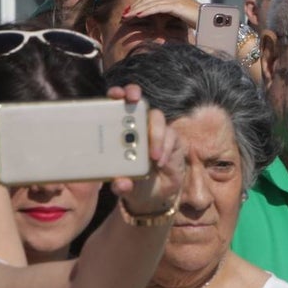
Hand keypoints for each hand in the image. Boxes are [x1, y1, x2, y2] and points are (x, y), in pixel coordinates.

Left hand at [109, 84, 183, 215]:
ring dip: (154, 134)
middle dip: (134, 94)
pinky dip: (164, 149)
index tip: (115, 95)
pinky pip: (171, 136)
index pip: (115, 106)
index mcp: (118, 131)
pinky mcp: (172, 139)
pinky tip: (160, 162)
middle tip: (133, 99)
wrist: (154, 193)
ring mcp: (156, 131)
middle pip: (137, 101)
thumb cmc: (133, 182)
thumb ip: (119, 185)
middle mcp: (138, 126)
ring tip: (151, 155)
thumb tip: (121, 183)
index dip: (116, 95)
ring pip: (157, 118)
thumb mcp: (122, 185)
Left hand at [123, 0, 200, 29]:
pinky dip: (146, 11)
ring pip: (151, 2)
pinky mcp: (175, 5)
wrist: (210, 20)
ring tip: (127, 16)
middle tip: (124, 14)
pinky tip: (138, 15)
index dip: (139, 2)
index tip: (130, 10)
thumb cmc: (200, 15)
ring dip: (137, 9)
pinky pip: (157, 7)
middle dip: (135, 6)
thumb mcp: (190, 2)